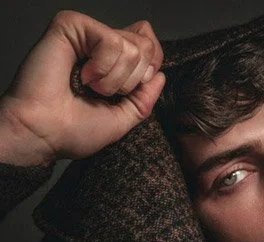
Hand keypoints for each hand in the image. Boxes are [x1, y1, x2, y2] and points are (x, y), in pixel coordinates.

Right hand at [0, 10, 164, 165]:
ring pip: (133, 46)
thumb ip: (144, 97)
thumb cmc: (74, 130)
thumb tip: (160, 74)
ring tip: (88, 86)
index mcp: (110, 62)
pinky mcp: (70, 25)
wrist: (44, 134)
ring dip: (115, 79)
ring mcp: (84, 33)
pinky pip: (111, 40)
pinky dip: (103, 67)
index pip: (149, 45)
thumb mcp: (123, 118)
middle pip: (146, 44)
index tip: (129, 90)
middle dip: (132, 80)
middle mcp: (98, 44)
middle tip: (102, 92)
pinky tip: (81, 75)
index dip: (151, 67)